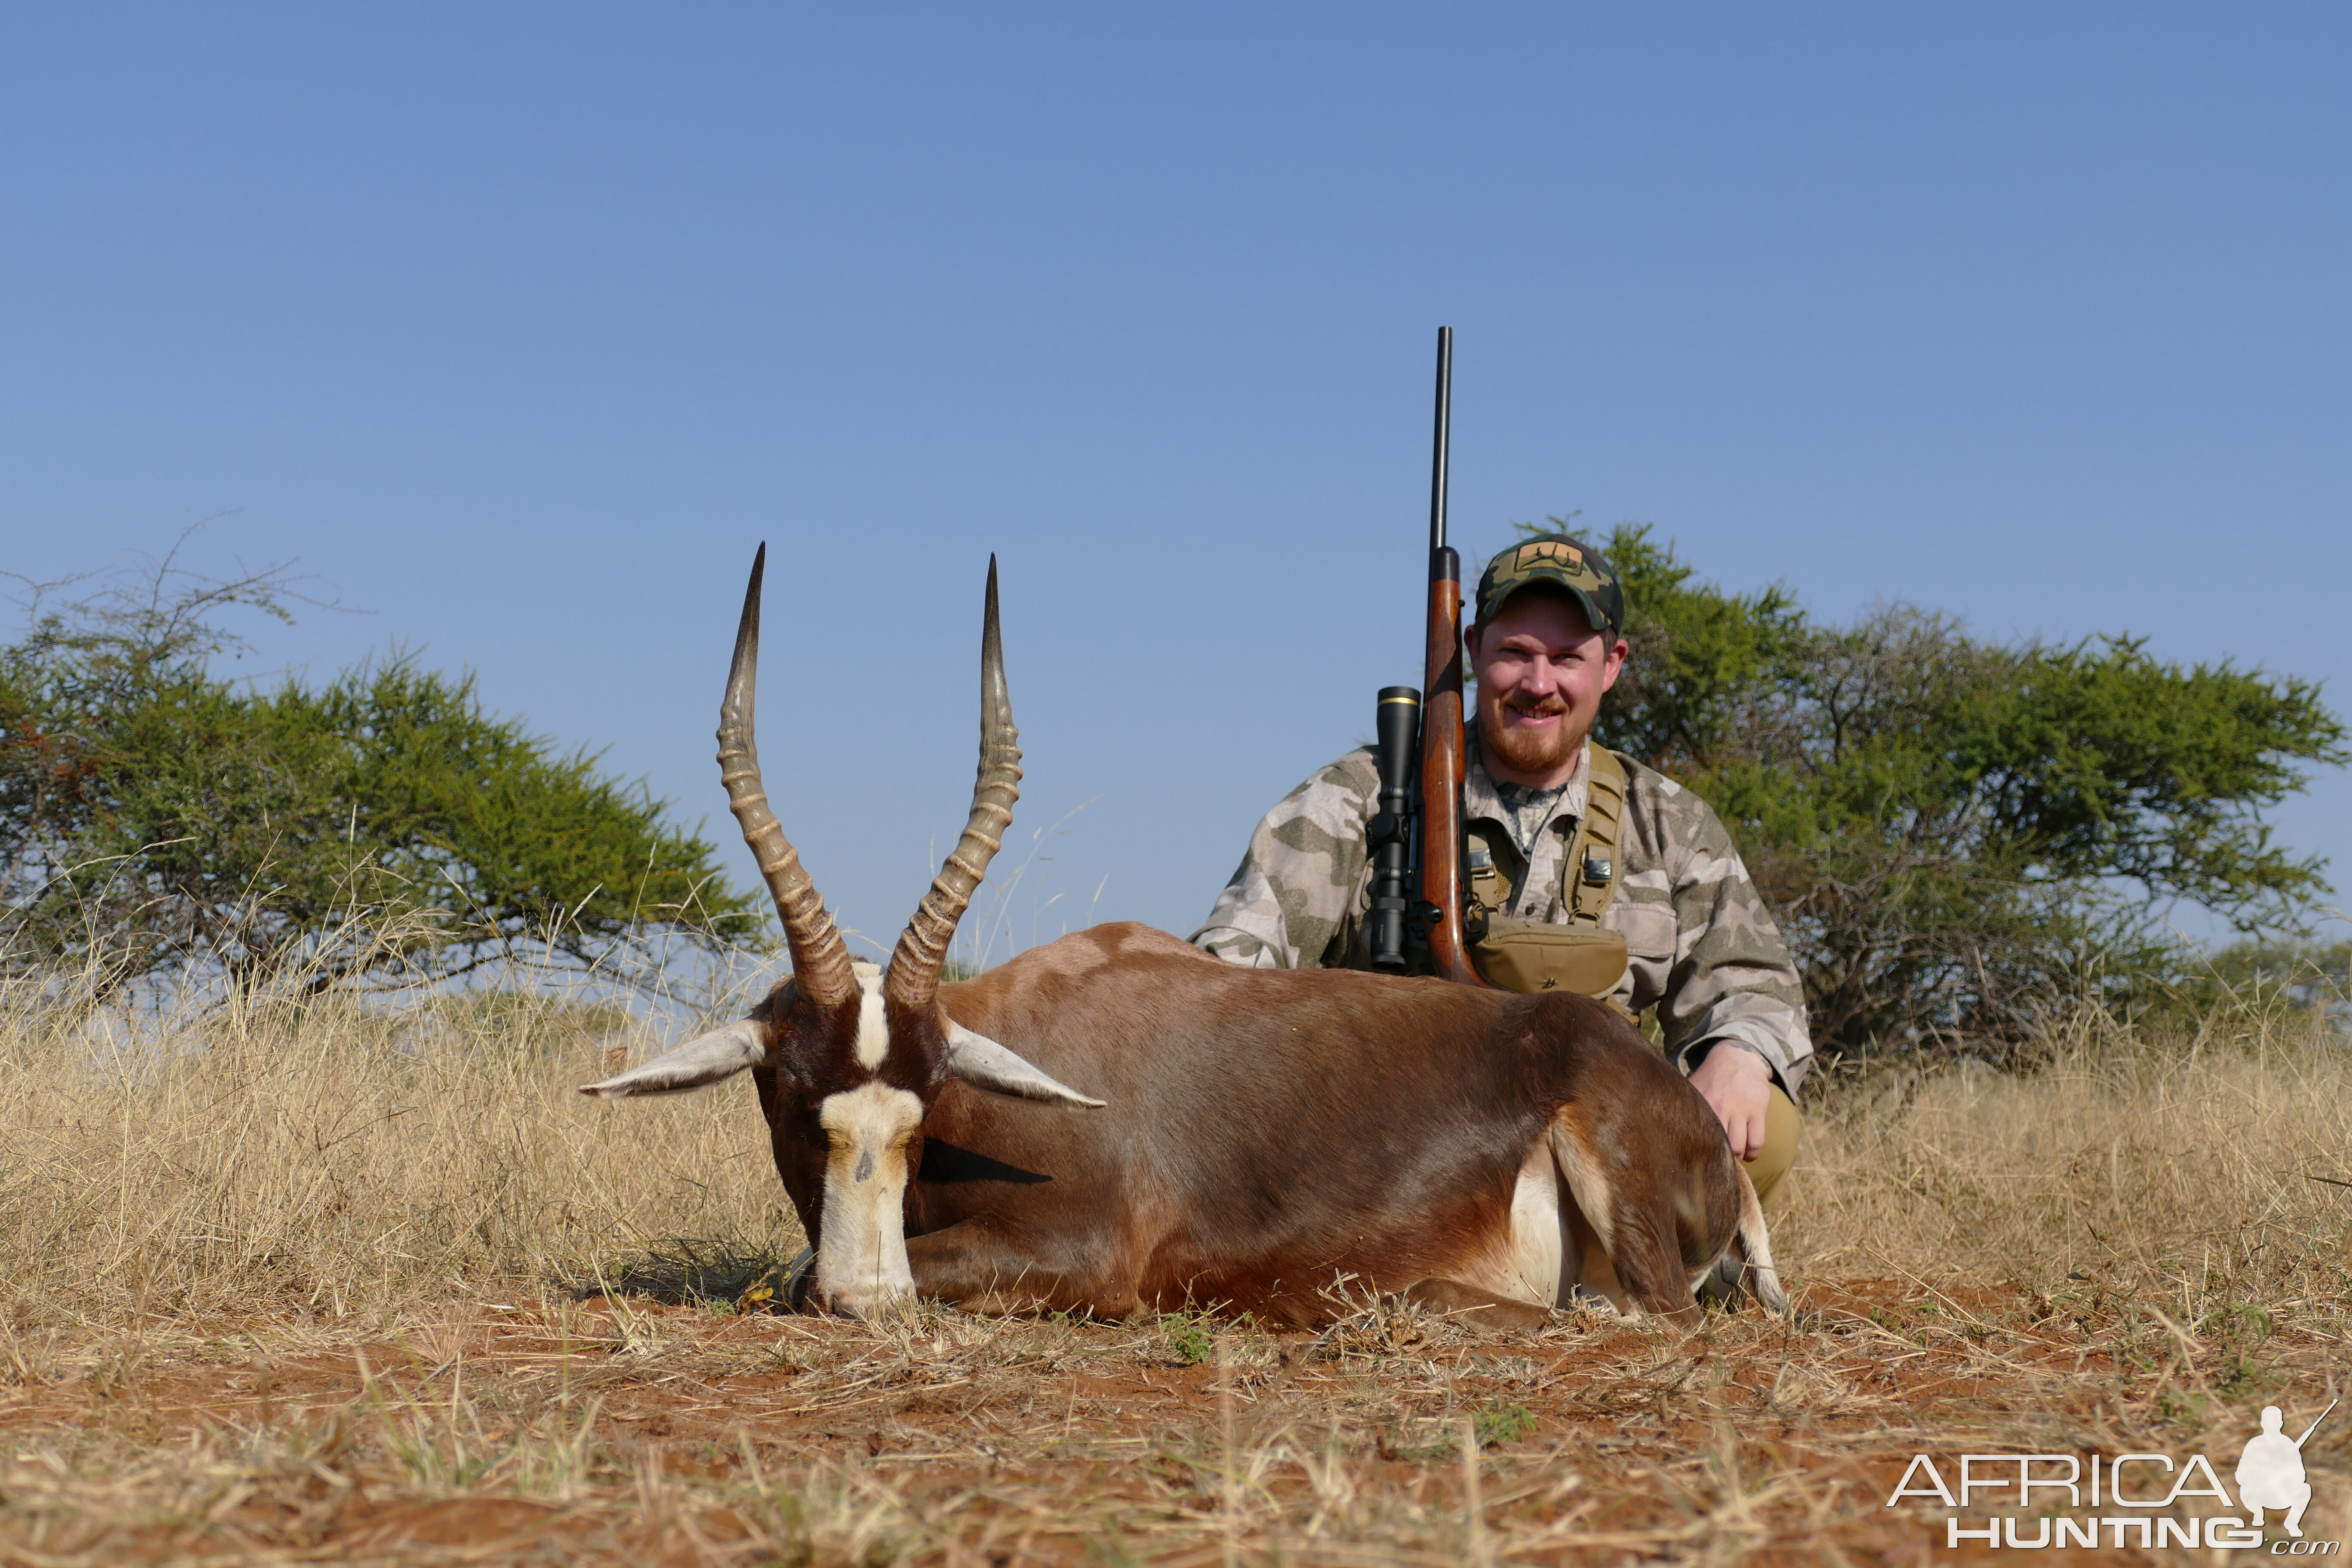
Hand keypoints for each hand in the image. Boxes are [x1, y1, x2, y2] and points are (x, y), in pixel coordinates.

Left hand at [1689, 1043, 1770, 1161]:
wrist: (1738, 1057)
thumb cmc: (1711, 1079)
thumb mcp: (1693, 1088)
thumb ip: (1683, 1107)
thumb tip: (1663, 1127)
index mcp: (1701, 1104)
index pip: (1696, 1137)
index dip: (1696, 1154)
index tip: (1696, 1162)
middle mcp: (1719, 1108)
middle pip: (1719, 1147)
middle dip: (1718, 1160)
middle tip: (1717, 1163)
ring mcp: (1740, 1110)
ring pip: (1739, 1148)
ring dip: (1737, 1159)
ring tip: (1733, 1159)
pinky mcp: (1758, 1111)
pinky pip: (1757, 1142)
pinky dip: (1752, 1153)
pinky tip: (1748, 1153)